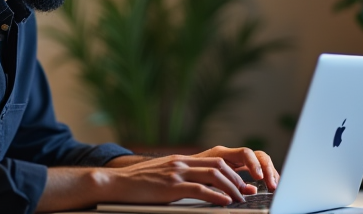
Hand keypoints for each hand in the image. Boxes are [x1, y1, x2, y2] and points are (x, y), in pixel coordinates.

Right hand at [102, 146, 278, 205]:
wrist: (116, 183)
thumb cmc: (137, 183)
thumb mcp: (162, 174)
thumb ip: (179, 175)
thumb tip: (197, 184)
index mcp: (181, 160)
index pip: (215, 160)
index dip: (233, 172)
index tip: (242, 183)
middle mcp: (181, 163)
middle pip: (218, 165)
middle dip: (236, 179)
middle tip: (246, 192)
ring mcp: (176, 173)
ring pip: (213, 175)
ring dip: (230, 187)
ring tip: (239, 199)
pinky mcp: (170, 187)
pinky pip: (199, 189)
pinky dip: (216, 196)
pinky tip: (224, 202)